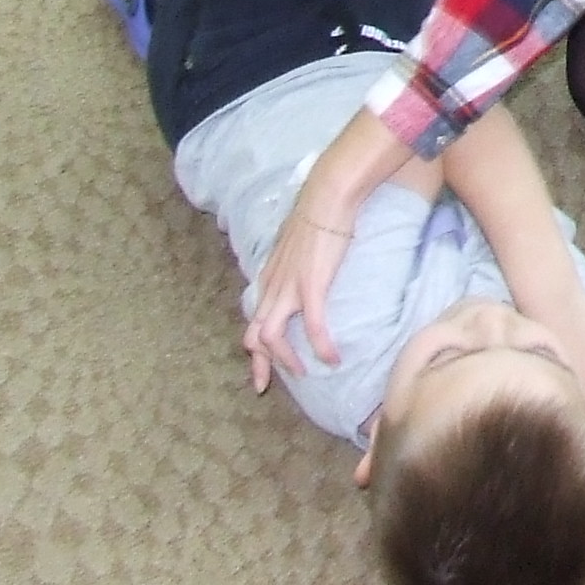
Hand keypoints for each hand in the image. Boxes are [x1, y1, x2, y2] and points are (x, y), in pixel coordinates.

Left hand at [241, 190, 357, 389]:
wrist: (326, 197)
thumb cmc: (318, 216)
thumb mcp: (298, 246)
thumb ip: (294, 264)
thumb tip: (303, 271)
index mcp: (269, 278)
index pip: (253, 320)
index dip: (254, 349)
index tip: (260, 369)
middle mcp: (272, 287)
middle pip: (253, 334)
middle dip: (259, 364)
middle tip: (266, 386)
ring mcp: (288, 288)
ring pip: (270, 335)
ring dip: (285, 359)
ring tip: (304, 371)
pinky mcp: (311, 286)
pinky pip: (313, 325)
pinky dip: (320, 346)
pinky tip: (332, 358)